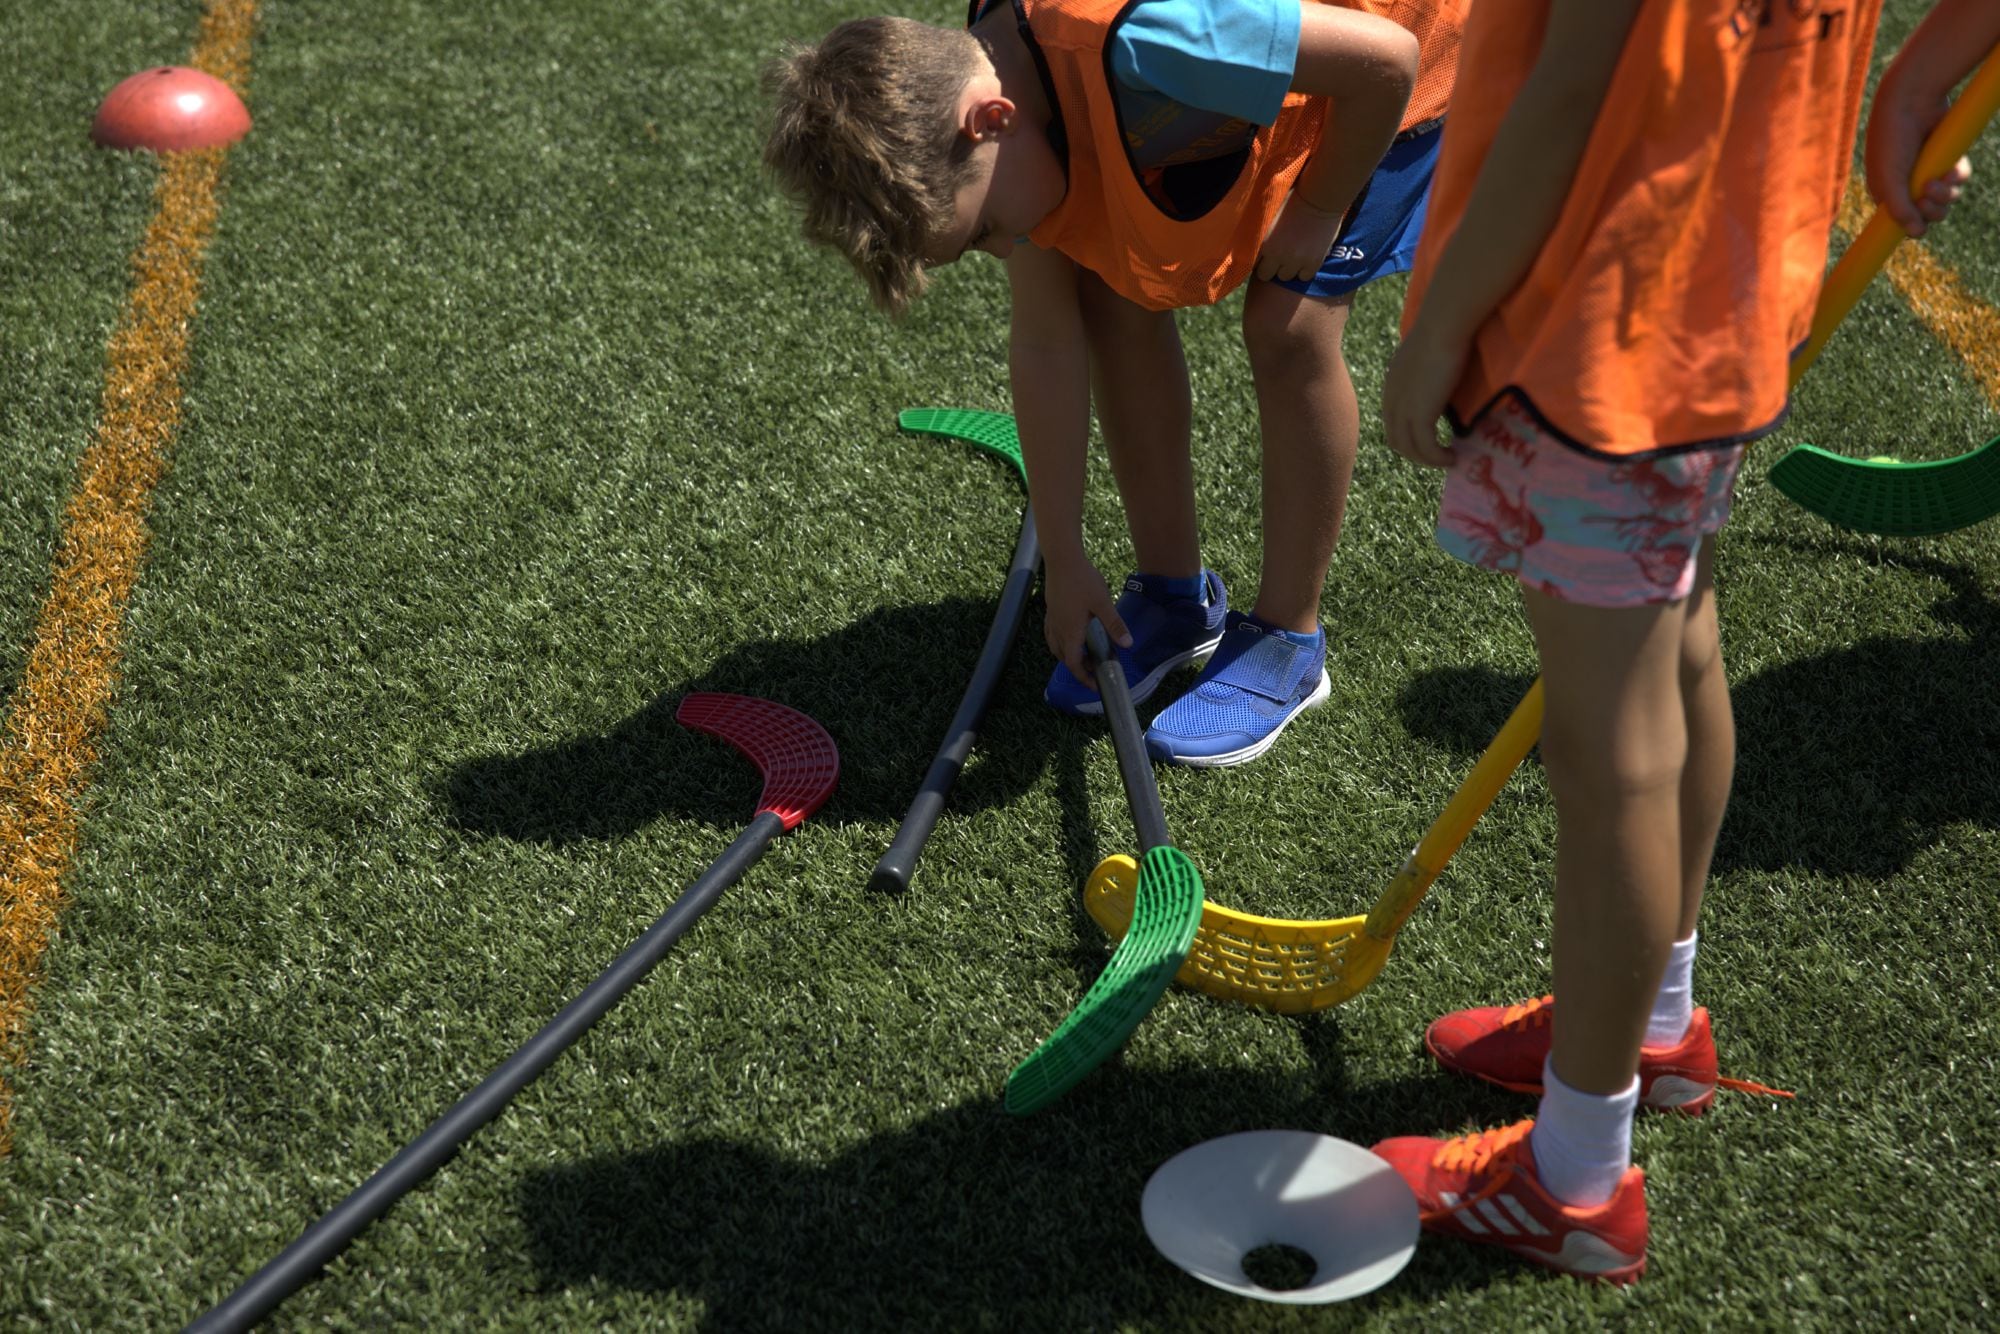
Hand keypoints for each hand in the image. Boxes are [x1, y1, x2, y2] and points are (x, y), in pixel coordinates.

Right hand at [1042, 551, 1128, 689]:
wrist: (1062, 559)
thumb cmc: (1082, 580)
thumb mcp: (1103, 603)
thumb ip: (1115, 625)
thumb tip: (1128, 644)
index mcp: (1070, 632)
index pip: (1073, 664)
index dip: (1083, 677)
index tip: (1095, 685)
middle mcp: (1057, 629)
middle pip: (1064, 657)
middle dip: (1077, 667)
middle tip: (1094, 669)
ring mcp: (1052, 619)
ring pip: (1056, 646)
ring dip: (1068, 655)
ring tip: (1083, 654)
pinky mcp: (1050, 610)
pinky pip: (1052, 634)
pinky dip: (1060, 642)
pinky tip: (1070, 634)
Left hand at [1255, 195, 1345, 283]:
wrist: (1319, 198)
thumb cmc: (1292, 200)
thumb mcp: (1269, 215)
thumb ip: (1259, 231)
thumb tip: (1250, 241)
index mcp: (1263, 243)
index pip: (1252, 263)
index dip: (1257, 259)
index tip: (1263, 253)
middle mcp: (1277, 255)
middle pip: (1266, 275)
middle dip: (1269, 266)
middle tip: (1277, 255)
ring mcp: (1296, 261)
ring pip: (1285, 277)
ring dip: (1287, 268)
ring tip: (1292, 255)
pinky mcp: (1313, 262)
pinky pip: (1304, 277)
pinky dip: (1304, 270)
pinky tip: (1305, 257)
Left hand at [1382, 315, 1470, 467]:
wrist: (1442, 326)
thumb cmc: (1443, 332)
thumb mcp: (1428, 356)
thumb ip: (1426, 373)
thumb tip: (1442, 380)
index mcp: (1391, 387)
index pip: (1393, 422)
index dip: (1410, 436)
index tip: (1431, 441)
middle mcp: (1391, 400)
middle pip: (1397, 440)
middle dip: (1417, 453)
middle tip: (1440, 456)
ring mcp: (1402, 409)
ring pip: (1410, 448)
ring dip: (1429, 459)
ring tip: (1449, 459)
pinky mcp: (1419, 415)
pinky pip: (1426, 448)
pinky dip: (1438, 457)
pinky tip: (1453, 456)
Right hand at [1865, 76, 1973, 238]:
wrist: (1912, 101)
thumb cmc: (1892, 140)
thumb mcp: (1890, 179)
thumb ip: (1900, 209)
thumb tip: (1917, 234)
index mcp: (1886, 191)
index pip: (1902, 220)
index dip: (1912, 224)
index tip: (1918, 225)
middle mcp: (1908, 183)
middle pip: (1927, 213)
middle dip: (1932, 209)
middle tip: (1928, 196)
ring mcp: (1929, 170)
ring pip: (1946, 198)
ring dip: (1946, 194)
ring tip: (1940, 179)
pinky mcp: (1947, 157)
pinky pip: (1958, 177)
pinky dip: (1958, 176)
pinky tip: (1951, 167)